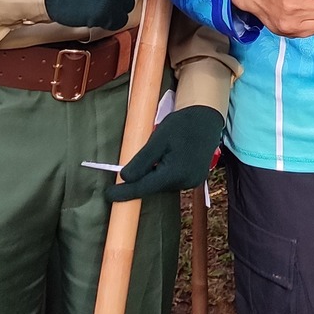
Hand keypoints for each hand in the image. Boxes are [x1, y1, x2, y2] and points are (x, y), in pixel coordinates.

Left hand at [109, 106, 223, 198]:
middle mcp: (185, 182)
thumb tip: (124, 178)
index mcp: (176, 173)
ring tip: (153, 155)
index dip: (124, 193)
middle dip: (138, 181)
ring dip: (151, 176)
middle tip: (126, 169)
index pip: (144, 188)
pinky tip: (163, 160)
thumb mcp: (158, 138)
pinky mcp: (194, 180)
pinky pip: (171, 182)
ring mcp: (192, 183)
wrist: (207, 118)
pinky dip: (162, 175)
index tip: (107, 195)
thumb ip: (142, 160)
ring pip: (161, 185)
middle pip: (153, 188)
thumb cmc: (181, 124)